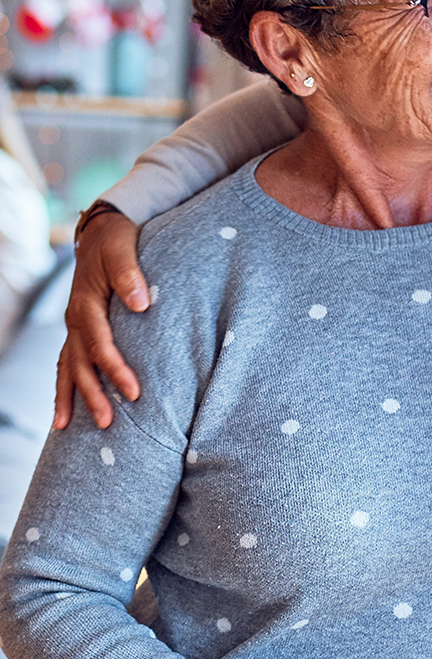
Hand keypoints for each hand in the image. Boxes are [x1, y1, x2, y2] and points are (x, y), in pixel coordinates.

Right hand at [55, 210, 145, 429]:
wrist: (101, 232)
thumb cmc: (116, 241)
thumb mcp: (123, 249)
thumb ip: (130, 274)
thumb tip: (141, 303)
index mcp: (86, 304)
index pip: (100, 344)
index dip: (115, 369)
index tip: (134, 392)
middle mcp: (74, 318)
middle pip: (80, 363)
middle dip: (92, 394)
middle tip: (108, 422)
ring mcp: (73, 325)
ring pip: (67, 366)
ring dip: (70, 395)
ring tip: (64, 427)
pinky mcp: (78, 328)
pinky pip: (66, 360)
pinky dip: (64, 384)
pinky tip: (63, 408)